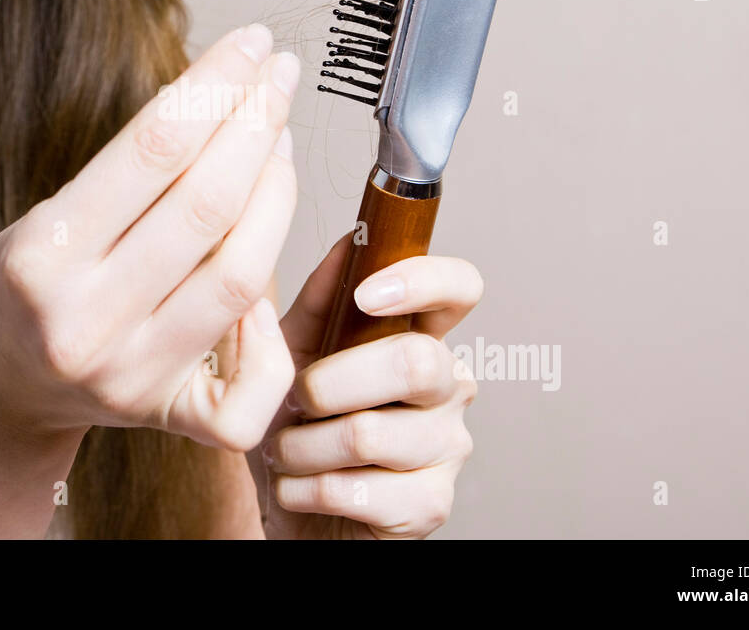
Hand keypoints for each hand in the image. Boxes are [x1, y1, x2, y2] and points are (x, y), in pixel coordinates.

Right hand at [0, 25, 297, 451]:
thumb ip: (127, 174)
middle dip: (257, 122)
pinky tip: (270, 262)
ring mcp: (132, 376)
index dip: (216, 84)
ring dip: (277, 192)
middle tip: (279, 76)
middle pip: (208, 207)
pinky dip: (275, 323)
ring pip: (241, 275)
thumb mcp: (44, 216)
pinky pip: (253, 384)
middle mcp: (86, 322)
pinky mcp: (169, 415)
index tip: (252, 44)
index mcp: (42, 258)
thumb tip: (223, 95)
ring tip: (279, 137)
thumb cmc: (27, 285)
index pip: (154, 148)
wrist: (0, 387)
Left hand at [248, 234, 482, 538]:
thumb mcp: (290, 352)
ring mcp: (447, 448)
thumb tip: (348, 242)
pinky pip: (356, 490)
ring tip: (288, 452)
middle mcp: (448, 387)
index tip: (367, 295)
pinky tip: (301, 488)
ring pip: (369, 432)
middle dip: (328, 383)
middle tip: (296, 402)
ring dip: (301, 446)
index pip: (460, 288)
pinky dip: (305, 489)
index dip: (423, 281)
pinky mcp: (430, 506)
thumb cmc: (295, 427)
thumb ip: (317, 300)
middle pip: (415, 362)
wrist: (287, 508)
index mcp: (420, 337)